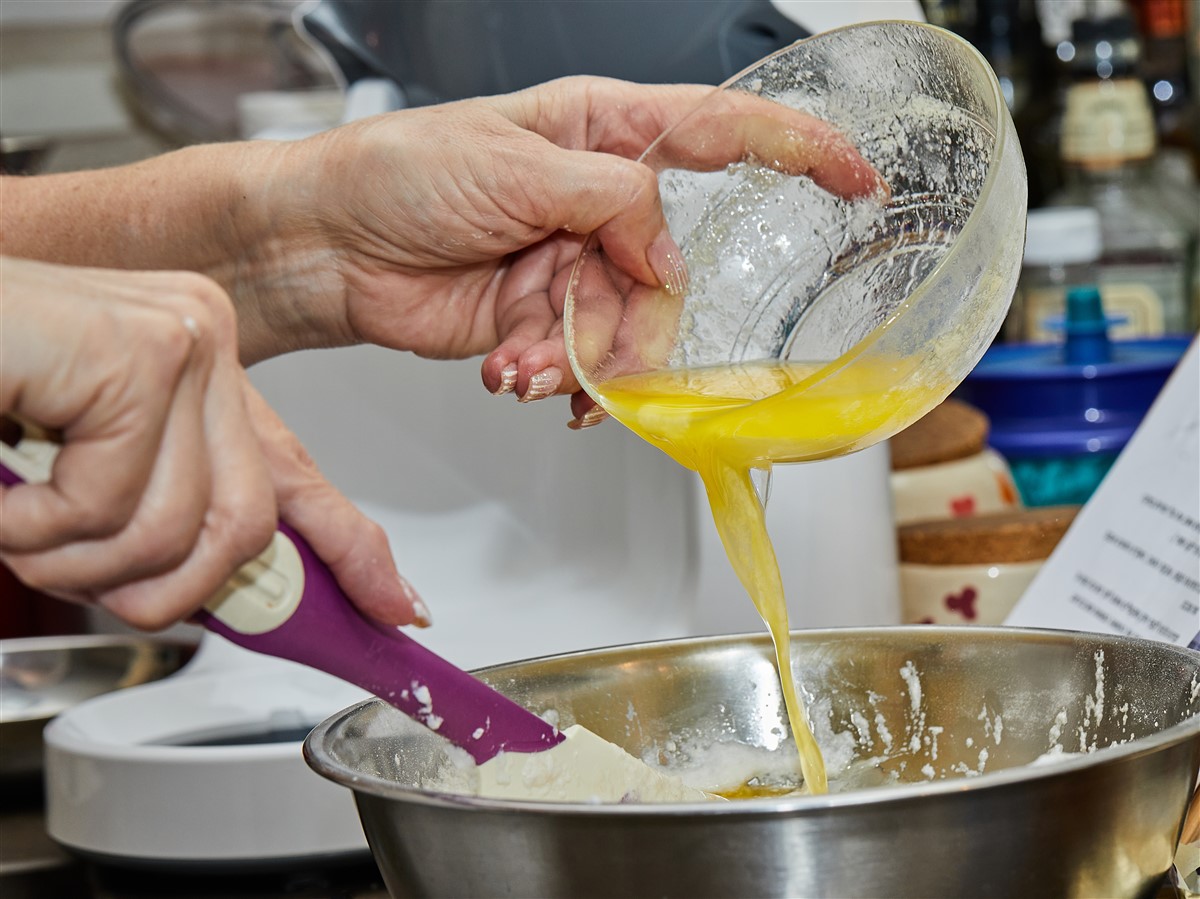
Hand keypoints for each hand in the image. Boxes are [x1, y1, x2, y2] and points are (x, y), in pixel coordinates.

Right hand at [0, 257, 425, 630]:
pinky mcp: (129, 353)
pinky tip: (7, 489)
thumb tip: (250, 586)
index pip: (299, 477)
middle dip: (158, 590)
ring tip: (24, 521)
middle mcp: (203, 340)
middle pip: (246, 528)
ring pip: (175, 530)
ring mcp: (175, 339)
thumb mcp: (82, 470)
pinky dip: (36, 531)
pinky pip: (107, 505)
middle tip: (78, 573)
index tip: (398, 614)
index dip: (354, 556)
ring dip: (74, 563)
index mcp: (199, 367)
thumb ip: (169, 509)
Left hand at [234, 77, 884, 423]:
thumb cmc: (398, 174)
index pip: (718, 132)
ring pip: (626, 329)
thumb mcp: (510, 166)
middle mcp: (595, 200)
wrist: (327, 247)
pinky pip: (582, 360)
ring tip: (518, 362)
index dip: (796, 151)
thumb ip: (606, 203)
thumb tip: (666, 253)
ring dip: (578, 359)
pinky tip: (517, 376)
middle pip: (667, 270)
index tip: (855, 178)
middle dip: (629, 318)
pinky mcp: (542, 318)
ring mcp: (571, 263)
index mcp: (598, 132)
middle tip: (577, 334)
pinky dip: (557, 379)